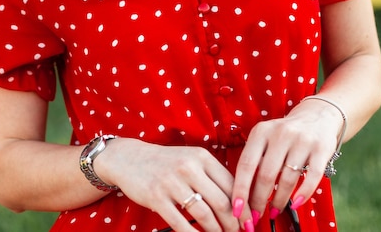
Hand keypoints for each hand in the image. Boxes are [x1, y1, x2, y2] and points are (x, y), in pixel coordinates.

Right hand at [96, 137, 247, 231]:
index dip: (244, 206)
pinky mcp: (157, 197)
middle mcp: (189, 167)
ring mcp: (172, 182)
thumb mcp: (190, 159)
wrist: (130, 158)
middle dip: (234, 224)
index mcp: (201, 156)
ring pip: (205, 215)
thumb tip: (238, 202)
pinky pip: (181, 223)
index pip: (231, 184)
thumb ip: (211, 176)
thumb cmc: (166, 162)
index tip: (249, 221)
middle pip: (222, 202)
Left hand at [231, 101, 342, 222]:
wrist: (317, 116)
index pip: (246, 164)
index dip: (240, 189)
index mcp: (261, 131)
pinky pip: (312, 177)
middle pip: (266, 174)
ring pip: (287, 179)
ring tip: (274, 211)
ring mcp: (302, 141)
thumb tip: (242, 194)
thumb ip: (255, 159)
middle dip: (259, 200)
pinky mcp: (321, 149)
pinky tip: (296, 204)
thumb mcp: (265, 137)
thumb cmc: (284, 134)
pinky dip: (303, 194)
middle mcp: (280, 134)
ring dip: (279, 201)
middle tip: (256, 216)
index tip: (236, 209)